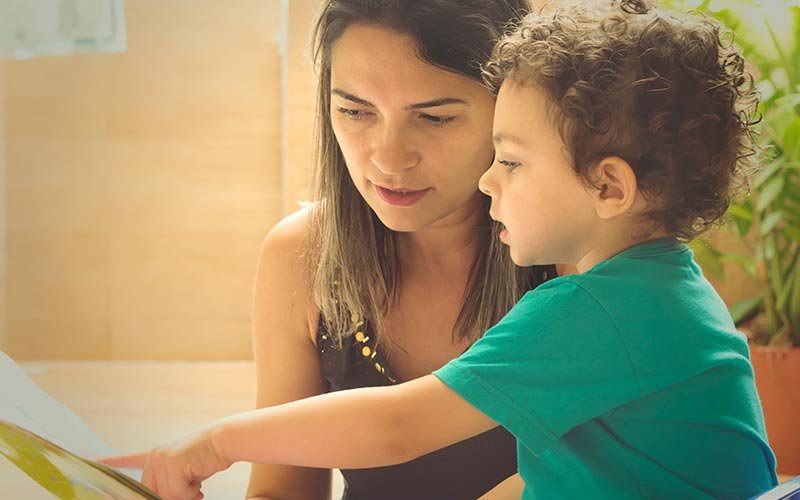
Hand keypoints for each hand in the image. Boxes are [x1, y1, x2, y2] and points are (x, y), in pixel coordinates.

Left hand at [98, 426, 231, 499]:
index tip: (87, 459)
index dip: (107, 462)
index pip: (127, 460)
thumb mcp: (183, 473)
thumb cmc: (207, 458)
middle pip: (153, 492)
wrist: (224, 441)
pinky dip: (191, 491)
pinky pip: (177, 491)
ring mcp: (161, 458)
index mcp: (155, 456)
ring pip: (167, 494)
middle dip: (174, 495)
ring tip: (197, 480)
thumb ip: (168, 484)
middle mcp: (154, 456)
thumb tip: (165, 497)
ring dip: (185, 494)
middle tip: (192, 488)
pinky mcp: (171, 462)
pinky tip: (198, 478)